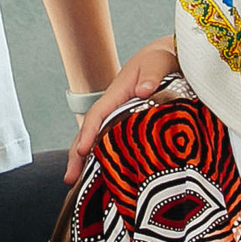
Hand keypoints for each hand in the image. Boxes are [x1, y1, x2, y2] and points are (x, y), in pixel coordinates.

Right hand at [66, 36, 180, 180]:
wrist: (170, 57)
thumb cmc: (164, 59)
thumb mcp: (159, 62)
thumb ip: (153, 75)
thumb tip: (143, 91)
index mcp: (118, 93)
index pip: (98, 115)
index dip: (89, 133)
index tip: (82, 151)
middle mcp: (114, 106)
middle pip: (90, 131)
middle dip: (77, 155)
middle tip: (69, 179)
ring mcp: (120, 116)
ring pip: (98, 139)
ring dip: (87, 160)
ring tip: (76, 184)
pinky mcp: (129, 124)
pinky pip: (112, 141)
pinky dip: (105, 158)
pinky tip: (104, 176)